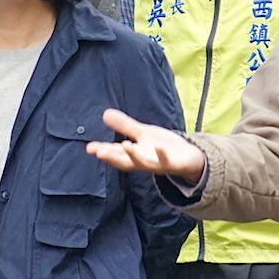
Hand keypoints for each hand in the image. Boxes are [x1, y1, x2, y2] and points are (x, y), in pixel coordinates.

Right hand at [86, 109, 205, 184]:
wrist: (188, 159)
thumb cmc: (162, 148)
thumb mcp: (142, 134)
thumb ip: (124, 126)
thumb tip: (104, 114)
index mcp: (134, 154)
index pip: (115, 153)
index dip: (103, 150)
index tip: (90, 148)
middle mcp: (143, 162)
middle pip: (125, 161)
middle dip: (112, 157)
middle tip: (99, 152)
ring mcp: (157, 164)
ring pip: (143, 163)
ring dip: (134, 156)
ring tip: (125, 146)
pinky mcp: (173, 164)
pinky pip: (167, 161)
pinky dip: (162, 155)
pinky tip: (158, 146)